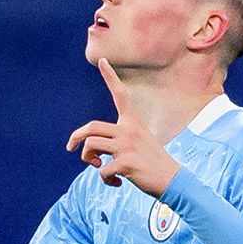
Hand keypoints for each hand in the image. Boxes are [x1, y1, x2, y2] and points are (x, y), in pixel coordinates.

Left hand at [66, 58, 180, 196]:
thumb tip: (91, 152)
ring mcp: (127, 146)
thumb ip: (116, 141)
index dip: (110, 77)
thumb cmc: (152, 163)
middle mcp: (129, 130)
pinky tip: (116, 183)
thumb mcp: (138, 143)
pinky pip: (101, 170)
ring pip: (91, 145)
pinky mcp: (126, 163)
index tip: (102, 60)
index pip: (120, 95)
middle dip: (75, 137)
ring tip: (98, 166)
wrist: (172, 180)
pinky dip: (104, 179)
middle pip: (91, 127)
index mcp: (133, 123)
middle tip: (70, 148)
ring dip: (87, 159)